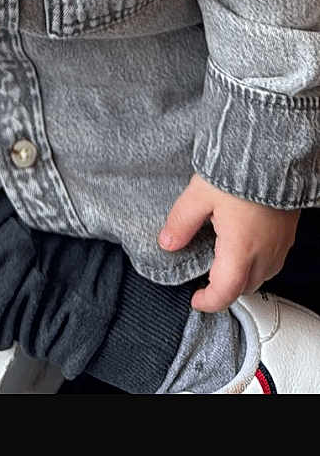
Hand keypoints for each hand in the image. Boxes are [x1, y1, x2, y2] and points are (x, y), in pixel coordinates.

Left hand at [158, 172, 297, 311]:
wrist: (275, 153)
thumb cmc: (241, 170)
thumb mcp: (200, 194)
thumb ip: (182, 222)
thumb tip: (167, 243)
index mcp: (240, 249)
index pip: (225, 292)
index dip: (208, 302)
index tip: (196, 299)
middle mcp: (264, 253)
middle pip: (243, 287)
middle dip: (224, 288)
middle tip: (205, 276)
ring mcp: (279, 245)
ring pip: (261, 276)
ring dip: (242, 276)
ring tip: (223, 260)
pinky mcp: (287, 234)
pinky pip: (272, 261)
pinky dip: (256, 262)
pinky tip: (244, 244)